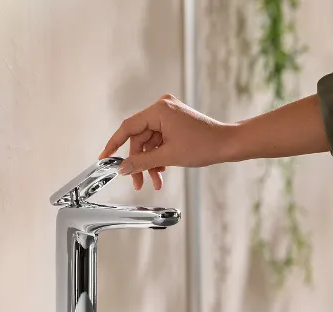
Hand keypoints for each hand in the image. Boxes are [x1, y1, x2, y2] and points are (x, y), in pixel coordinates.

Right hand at [99, 94, 232, 190]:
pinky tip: (161, 172)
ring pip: (149, 143)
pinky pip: (159, 141)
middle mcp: (162, 108)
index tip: (104, 157)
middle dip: (139, 162)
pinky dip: (158, 157)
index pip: (128, 127)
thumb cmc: (204, 146)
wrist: (227, 145)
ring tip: (155, 181)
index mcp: (159, 110)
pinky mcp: (175, 123)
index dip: (114, 144)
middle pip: (139, 138)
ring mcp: (169, 115)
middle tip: (137, 182)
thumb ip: (141, 162)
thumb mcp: (168, 157)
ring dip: (150, 163)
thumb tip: (123, 168)